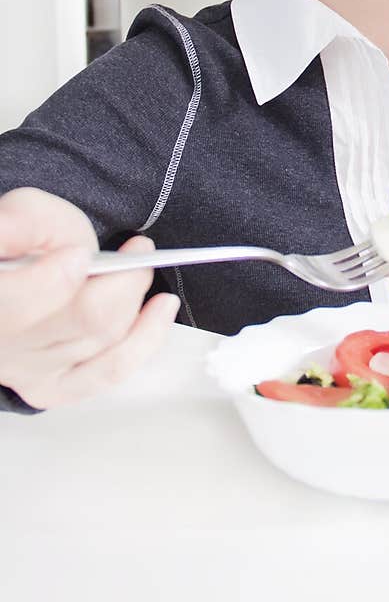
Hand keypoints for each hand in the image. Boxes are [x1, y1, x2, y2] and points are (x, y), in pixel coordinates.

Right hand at [0, 187, 180, 409]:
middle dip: (124, 281)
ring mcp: (26, 371)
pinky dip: (145, 340)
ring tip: (147, 269)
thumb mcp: (25, 216)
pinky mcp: (50, 386)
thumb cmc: (21, 243)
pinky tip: (161, 311)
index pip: (17, 308)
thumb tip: (27, 239)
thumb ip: (27, 220)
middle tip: (138, 248)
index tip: (79, 254)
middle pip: (82, 321)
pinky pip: (107, 373)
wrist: (16, 271)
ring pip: (103, 342)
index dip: (54, 283)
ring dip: (138, 302)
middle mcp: (3, 346)